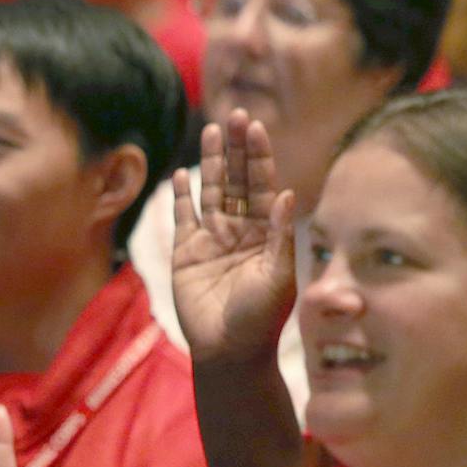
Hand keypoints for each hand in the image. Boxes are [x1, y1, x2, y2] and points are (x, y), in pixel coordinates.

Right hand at [168, 109, 296, 366]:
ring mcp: (211, 240)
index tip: (255, 127)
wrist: (230, 352)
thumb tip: (285, 193)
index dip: (259, 156)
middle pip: (237, 180)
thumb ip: (278, 235)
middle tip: (235, 114)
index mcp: (265, 234)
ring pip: (211, 191)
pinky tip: (181, 174)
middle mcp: (239, 231)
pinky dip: (182, 196)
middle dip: (237, 148)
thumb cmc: (260, 320)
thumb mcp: (279, 276)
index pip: (262, 185)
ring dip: (212, 162)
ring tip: (211, 130)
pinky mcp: (185, 253)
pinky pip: (183, 217)